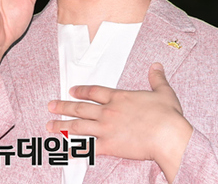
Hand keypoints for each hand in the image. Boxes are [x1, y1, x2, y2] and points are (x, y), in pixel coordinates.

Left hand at [46, 63, 191, 180]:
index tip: (71, 91)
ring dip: (62, 126)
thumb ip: (157, 78)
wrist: (168, 135)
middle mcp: (108, 111)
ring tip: (49, 125)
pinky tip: (63, 151)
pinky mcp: (109, 146)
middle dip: (63, 106)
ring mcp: (106, 128)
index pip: (94, 92)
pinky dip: (73, 150)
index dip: (81, 91)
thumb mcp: (163, 92)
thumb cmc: (167, 115)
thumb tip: (156, 66)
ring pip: (78, 126)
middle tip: (50, 106)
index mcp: (119, 98)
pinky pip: (87, 148)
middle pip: (80, 108)